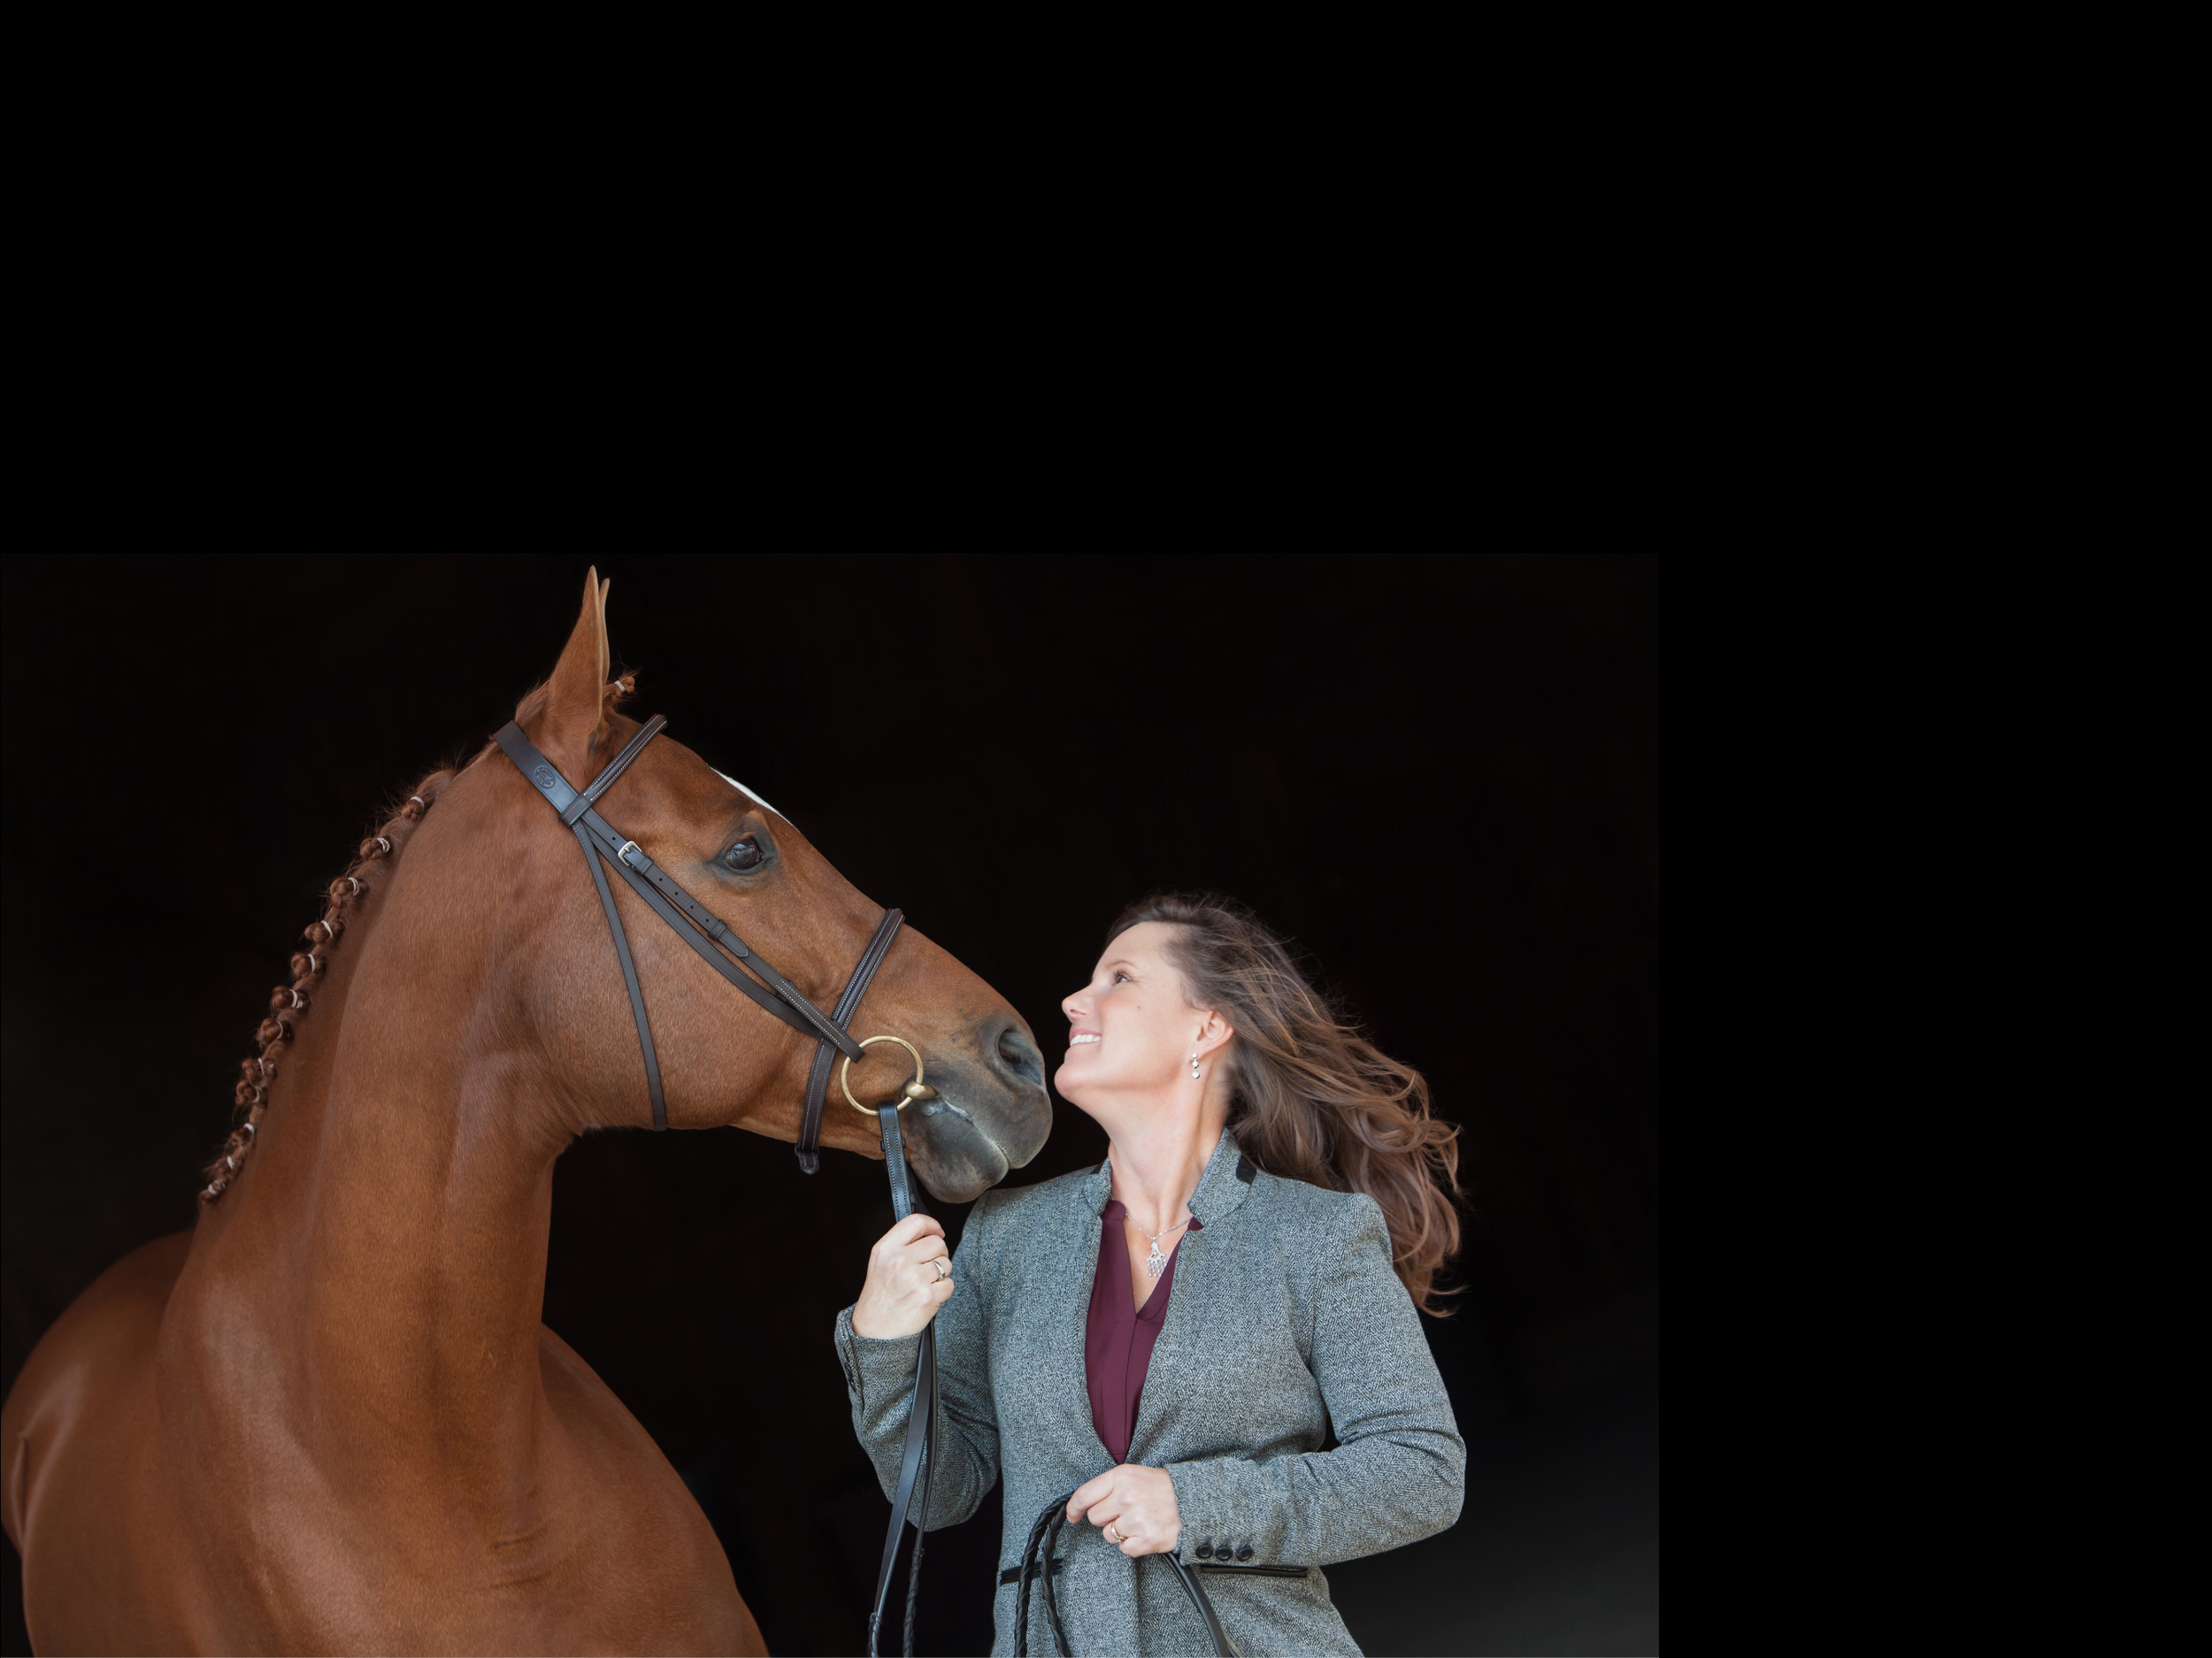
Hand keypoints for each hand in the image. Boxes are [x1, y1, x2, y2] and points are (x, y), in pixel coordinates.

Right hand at [850, 1214, 953, 1338]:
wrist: (875, 1330)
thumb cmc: (880, 1296)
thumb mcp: (880, 1262)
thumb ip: (901, 1244)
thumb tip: (930, 1231)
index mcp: (886, 1249)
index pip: (916, 1222)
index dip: (932, 1225)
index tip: (937, 1232)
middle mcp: (899, 1261)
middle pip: (937, 1243)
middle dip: (938, 1254)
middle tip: (929, 1266)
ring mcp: (914, 1279)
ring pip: (946, 1264)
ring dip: (941, 1274)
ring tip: (924, 1284)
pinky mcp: (927, 1297)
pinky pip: (949, 1284)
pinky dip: (943, 1291)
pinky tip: (928, 1296)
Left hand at [1067, 1464, 1180, 1556]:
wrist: (1192, 1500)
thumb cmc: (1161, 1488)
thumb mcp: (1133, 1474)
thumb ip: (1108, 1486)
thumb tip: (1081, 1505)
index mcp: (1121, 1477)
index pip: (1084, 1495)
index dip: (1074, 1508)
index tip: (1073, 1515)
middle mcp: (1126, 1498)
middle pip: (1095, 1517)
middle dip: (1105, 1517)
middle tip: (1123, 1512)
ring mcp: (1136, 1519)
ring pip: (1108, 1535)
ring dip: (1120, 1532)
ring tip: (1138, 1520)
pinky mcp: (1147, 1539)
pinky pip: (1123, 1549)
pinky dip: (1132, 1545)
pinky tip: (1144, 1532)